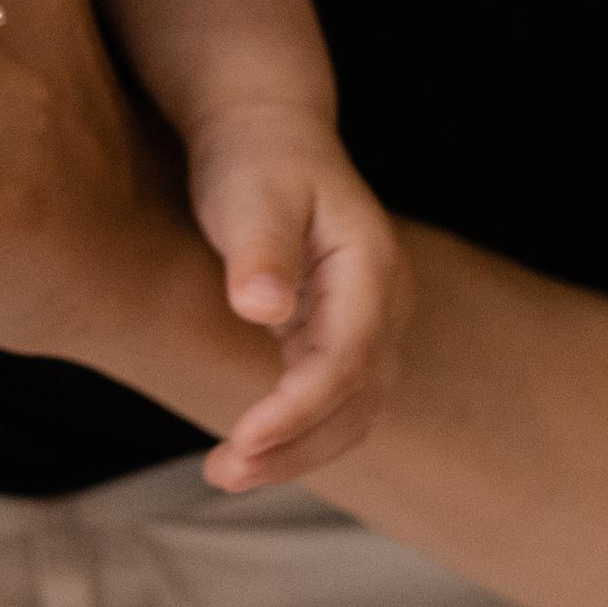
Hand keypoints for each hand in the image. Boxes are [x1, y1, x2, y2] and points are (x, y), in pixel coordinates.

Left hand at [187, 112, 412, 490]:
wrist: (267, 131)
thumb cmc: (256, 157)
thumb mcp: (250, 192)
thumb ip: (261, 249)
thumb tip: (264, 310)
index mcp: (372, 267)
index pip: (346, 359)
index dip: (299, 408)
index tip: (243, 438)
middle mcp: (382, 302)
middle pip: (359, 400)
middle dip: (297, 447)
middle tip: (225, 472)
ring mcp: (366, 323)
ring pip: (349, 412)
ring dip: (295, 451)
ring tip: (225, 474)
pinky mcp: (336, 335)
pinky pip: (327, 400)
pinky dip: (292, 432)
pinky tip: (244, 451)